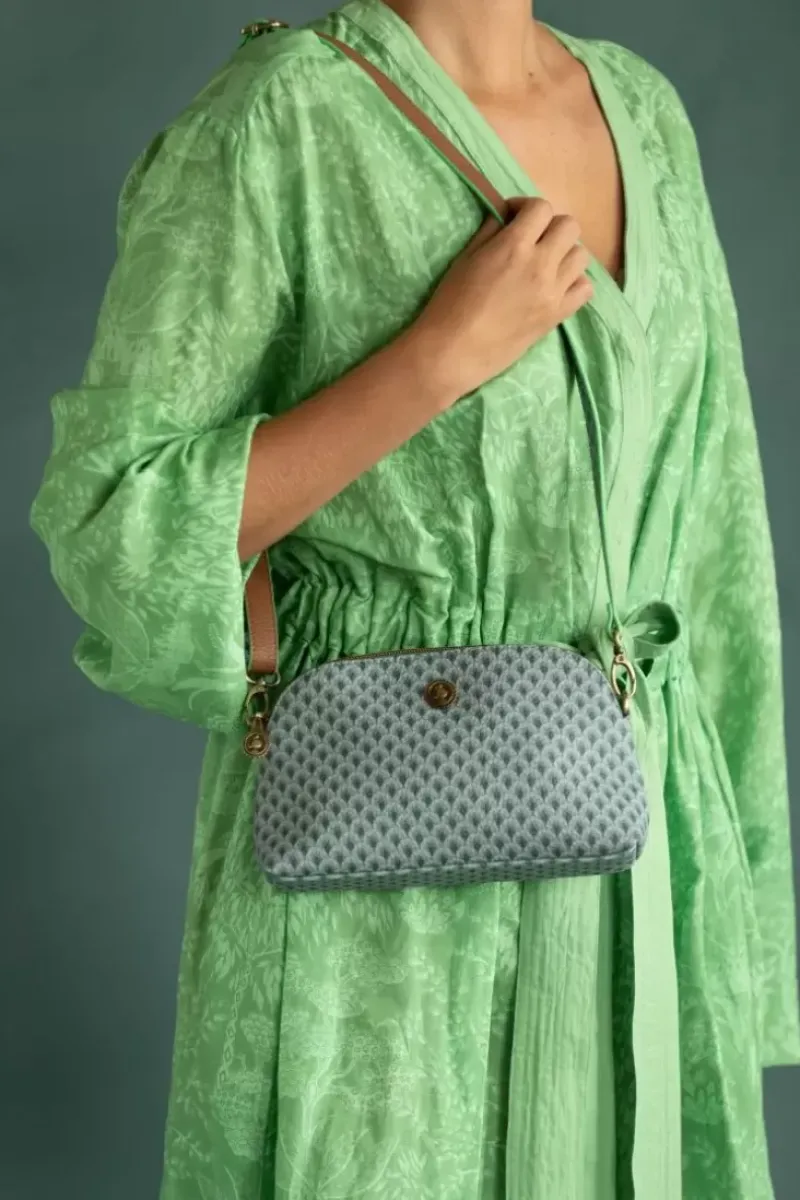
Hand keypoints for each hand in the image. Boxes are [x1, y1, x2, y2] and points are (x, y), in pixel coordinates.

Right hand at [410, 197, 592, 402]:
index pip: (541, 208)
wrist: (454, 351)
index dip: (527, 207)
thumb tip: (505, 219)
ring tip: (546, 265)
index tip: (514, 218)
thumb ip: (489, 233)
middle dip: (551, 227)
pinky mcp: (557, 316)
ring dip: (565, 254)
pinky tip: (556, 288)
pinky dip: (574, 283)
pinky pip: (585, 289)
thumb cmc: (451, 303)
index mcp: (514, 246)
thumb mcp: (465, 258)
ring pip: (581, 256)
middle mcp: (540, 264)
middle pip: (569, 227)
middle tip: (533, 240)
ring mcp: (553, 292)